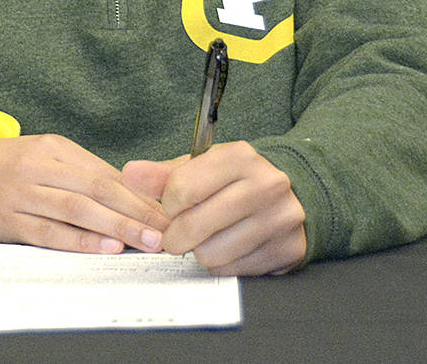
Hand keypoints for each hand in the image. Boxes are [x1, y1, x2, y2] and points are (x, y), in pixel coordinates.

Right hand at [0, 134, 171, 254]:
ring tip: (145, 241)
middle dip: (137, 212)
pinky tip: (104, 246)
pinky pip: (49, 231)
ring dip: (116, 226)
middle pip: (97, 188)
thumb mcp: (38, 156)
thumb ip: (79, 172)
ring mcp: (20, 193)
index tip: (168, 212)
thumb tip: (129, 194)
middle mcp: (38, 166)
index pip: (105, 172)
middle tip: (166, 230)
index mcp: (51, 147)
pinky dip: (79, 240)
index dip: (140, 194)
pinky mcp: (7, 219)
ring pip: (77, 209)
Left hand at [122, 142, 305, 275]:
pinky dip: (223, 262)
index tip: (172, 207)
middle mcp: (266, 186)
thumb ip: (163, 174)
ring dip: (201, 250)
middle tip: (178, 232)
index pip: (182, 189)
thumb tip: (130, 174)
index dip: (168, 205)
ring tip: (208, 236)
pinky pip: (233, 269)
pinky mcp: (287, 249)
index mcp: (240, 157)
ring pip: (211, 254)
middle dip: (176, 235)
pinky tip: (230, 245)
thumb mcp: (202, 167)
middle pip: (194, 226)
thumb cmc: (236, 180)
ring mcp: (280, 219)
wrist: (296, 193)